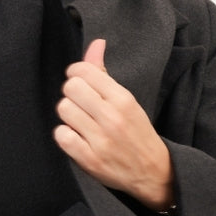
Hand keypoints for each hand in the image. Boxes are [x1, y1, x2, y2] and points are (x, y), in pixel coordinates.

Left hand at [53, 39, 174, 209]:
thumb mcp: (127, 100)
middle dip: (71, 93)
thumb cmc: (137, 132)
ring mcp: (101, 140)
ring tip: (79, 120)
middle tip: (79, 102)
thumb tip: (96, 43)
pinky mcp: (90, 160)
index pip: (83, 71)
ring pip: (64, 110)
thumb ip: (105, 73)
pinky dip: (65, 135)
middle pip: (70, 88)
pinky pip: (62, 136)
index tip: (80, 82)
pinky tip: (76, 136)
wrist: (153, 172)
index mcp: (123, 99)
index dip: (76, 74)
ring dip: (68, 114)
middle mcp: (112, 117)